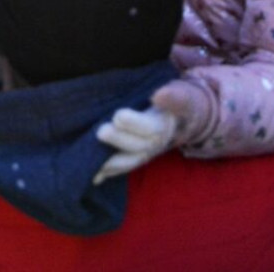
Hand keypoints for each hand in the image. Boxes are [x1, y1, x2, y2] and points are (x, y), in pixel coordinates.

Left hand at [92, 80, 213, 184]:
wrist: (181, 120)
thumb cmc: (177, 102)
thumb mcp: (181, 95)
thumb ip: (173, 97)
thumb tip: (159, 96)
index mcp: (164, 126)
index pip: (150, 127)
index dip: (134, 123)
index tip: (118, 116)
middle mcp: (154, 144)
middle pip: (136, 146)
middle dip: (117, 140)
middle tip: (100, 132)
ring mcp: (144, 154)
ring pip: (128, 161)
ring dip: (110, 162)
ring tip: (92, 159)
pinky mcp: (133, 158)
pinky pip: (121, 167)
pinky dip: (107, 173)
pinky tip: (93, 176)